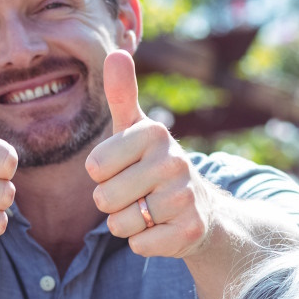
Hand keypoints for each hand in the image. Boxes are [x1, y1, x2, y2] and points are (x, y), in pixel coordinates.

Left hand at [88, 50, 214, 257]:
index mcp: (154, 133)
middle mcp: (174, 161)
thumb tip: (117, 52)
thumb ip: (122, 94)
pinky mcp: (190, 230)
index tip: (125, 168)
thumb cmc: (155, 164)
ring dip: (128, 224)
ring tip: (150, 209)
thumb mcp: (137, 129)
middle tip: (137, 193)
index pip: (95, 166)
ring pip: (119, 224)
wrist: (203, 208)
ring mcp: (184, 197)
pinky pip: (139, 245)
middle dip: (112, 203)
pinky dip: (144, 242)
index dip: (103, 174)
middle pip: (104, 198)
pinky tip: (162, 228)